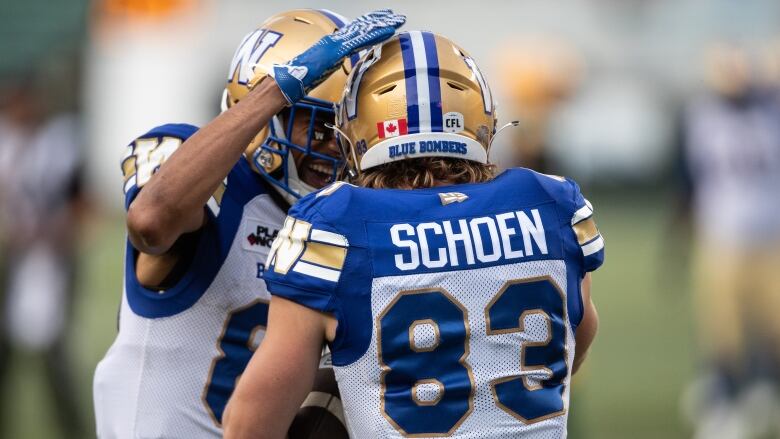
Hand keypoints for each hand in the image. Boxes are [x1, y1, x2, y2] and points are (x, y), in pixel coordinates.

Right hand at [271, 9, 405, 103]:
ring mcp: (336, 44)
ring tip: (397, 20)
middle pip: (360, 27)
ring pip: (363, 30)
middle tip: (394, 16)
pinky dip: (376, 35)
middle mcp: (334, 40)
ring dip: (382, 25)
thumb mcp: (320, 71)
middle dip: (378, 20)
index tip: (380, 21)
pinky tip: (388, 31)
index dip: (367, 25)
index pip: (353, 32)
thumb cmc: (300, 80)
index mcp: (330, 44)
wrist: (288, 82)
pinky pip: (361, 41)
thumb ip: (330, 67)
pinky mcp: (338, 51)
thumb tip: (335, 69)